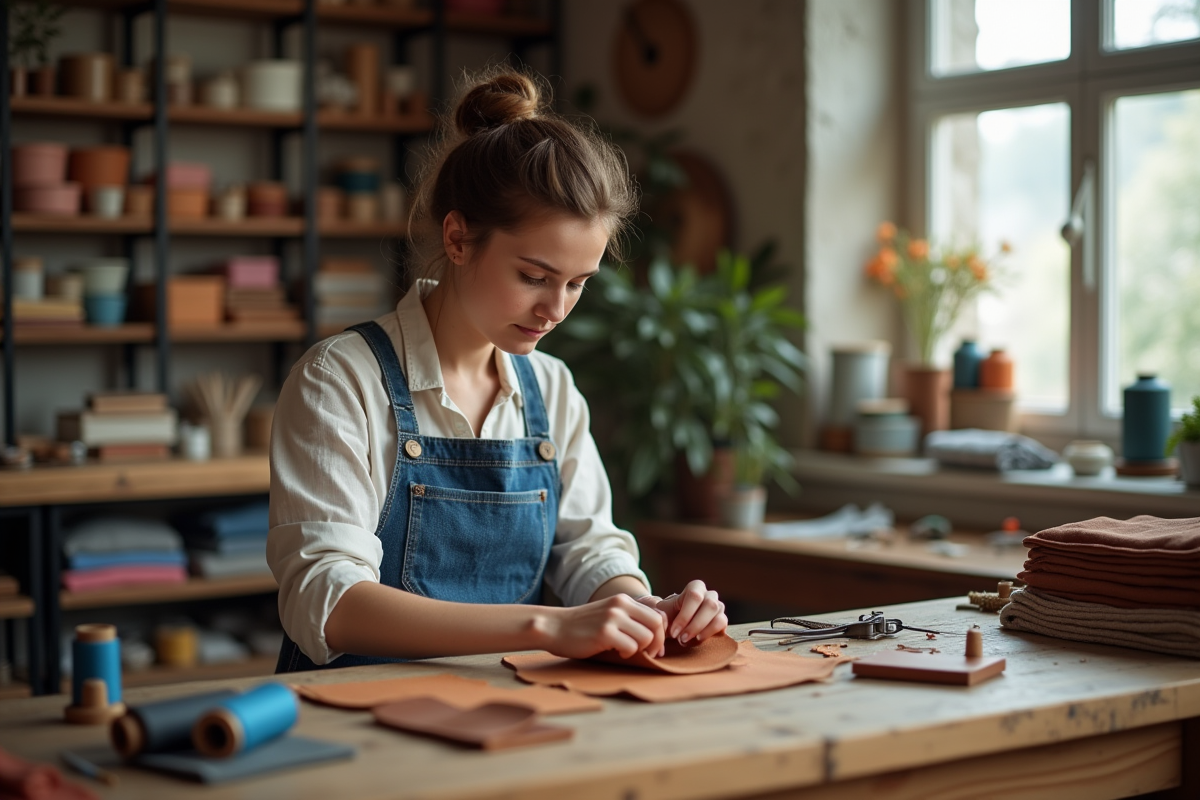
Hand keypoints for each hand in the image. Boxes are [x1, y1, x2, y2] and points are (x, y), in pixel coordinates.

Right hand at [540, 594, 666, 659]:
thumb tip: (656, 634)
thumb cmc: (582, 626)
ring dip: (642, 649)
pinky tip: (617, 653)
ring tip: (628, 651)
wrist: (554, 627)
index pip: (658, 614)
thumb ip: (629, 618)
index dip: (661, 632)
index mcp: (623, 601)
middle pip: (657, 624)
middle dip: (658, 643)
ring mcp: (612, 618)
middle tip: (649, 653)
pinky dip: (628, 654)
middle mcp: (620, 606)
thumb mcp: (608, 614)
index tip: (655, 646)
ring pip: (646, 637)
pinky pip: (631, 647)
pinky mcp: (604, 633)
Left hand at [648, 580, 726, 644]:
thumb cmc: (669, 616)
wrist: (676, 624)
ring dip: (703, 631)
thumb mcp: (662, 614)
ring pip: (718, 617)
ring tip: (688, 641)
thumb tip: (662, 629)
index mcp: (695, 587)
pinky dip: (710, 634)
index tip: (673, 632)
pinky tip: (697, 639)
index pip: (694, 596)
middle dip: (694, 625)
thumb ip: (661, 618)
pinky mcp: (722, 620)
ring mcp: (718, 607)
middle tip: (681, 639)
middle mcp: (709, 595)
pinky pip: (722, 626)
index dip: (685, 616)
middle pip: (709, 606)